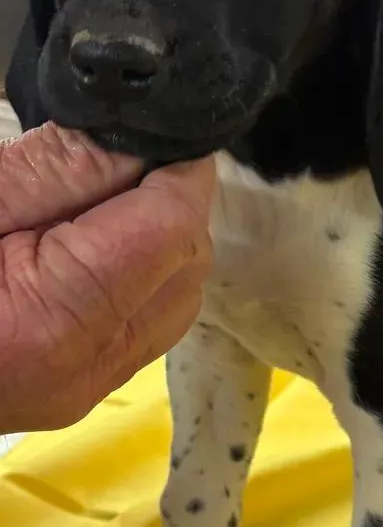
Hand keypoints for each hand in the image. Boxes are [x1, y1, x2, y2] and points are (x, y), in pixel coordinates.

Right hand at [0, 123, 214, 431]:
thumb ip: (58, 169)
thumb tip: (139, 143)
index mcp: (52, 321)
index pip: (172, 230)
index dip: (178, 172)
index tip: (165, 135)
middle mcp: (81, 370)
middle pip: (187, 265)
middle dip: (172, 203)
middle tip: (119, 159)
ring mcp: (80, 390)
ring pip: (177, 296)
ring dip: (161, 239)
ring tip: (96, 199)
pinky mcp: (73, 391)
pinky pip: (145, 324)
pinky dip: (140, 276)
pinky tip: (90, 243)